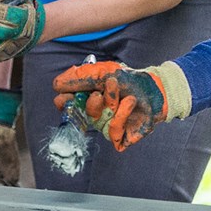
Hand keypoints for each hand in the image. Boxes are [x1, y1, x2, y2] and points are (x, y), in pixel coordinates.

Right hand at [51, 60, 190, 150]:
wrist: (155, 91)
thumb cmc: (129, 81)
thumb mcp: (103, 73)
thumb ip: (80, 77)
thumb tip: (56, 85)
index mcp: (87, 98)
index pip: (67, 104)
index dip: (63, 102)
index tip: (64, 97)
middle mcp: (94, 114)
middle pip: (79, 115)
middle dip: (89, 104)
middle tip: (97, 94)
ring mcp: (106, 126)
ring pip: (96, 121)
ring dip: (110, 103)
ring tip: (120, 91)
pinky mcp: (119, 137)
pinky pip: (112, 131)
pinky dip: (121, 114)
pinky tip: (129, 103)